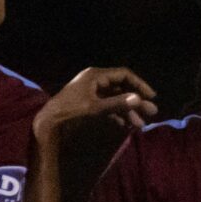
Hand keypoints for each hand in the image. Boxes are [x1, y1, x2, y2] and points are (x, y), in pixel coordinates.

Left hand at [35, 66, 157, 140]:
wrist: (49, 122)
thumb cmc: (71, 111)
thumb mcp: (95, 108)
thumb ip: (117, 104)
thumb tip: (139, 99)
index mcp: (96, 75)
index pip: (124, 75)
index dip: (139, 85)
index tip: (151, 97)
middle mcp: (96, 81)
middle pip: (122, 88)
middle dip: (136, 101)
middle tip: (151, 113)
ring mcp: (92, 92)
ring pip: (116, 99)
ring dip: (128, 111)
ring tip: (139, 125)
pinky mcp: (89, 103)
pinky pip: (108, 107)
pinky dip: (118, 115)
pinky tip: (125, 126)